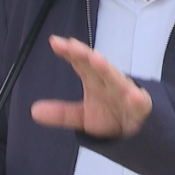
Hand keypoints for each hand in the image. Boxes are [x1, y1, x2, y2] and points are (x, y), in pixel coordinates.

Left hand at [31, 36, 151, 138]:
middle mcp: (109, 82)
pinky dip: (138, 99)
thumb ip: (61, 113)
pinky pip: (140, 102)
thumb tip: (33, 111)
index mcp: (94, 81)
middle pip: (96, 66)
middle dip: (85, 55)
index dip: (69, 52)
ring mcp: (125, 93)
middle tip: (72, 46)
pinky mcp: (140, 107)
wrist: (137, 131)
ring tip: (96, 59)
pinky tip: (134, 96)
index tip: (55, 42)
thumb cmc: (111, 115)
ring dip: (107, 69)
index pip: (80, 62)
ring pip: (116, 79)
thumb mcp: (82, 117)